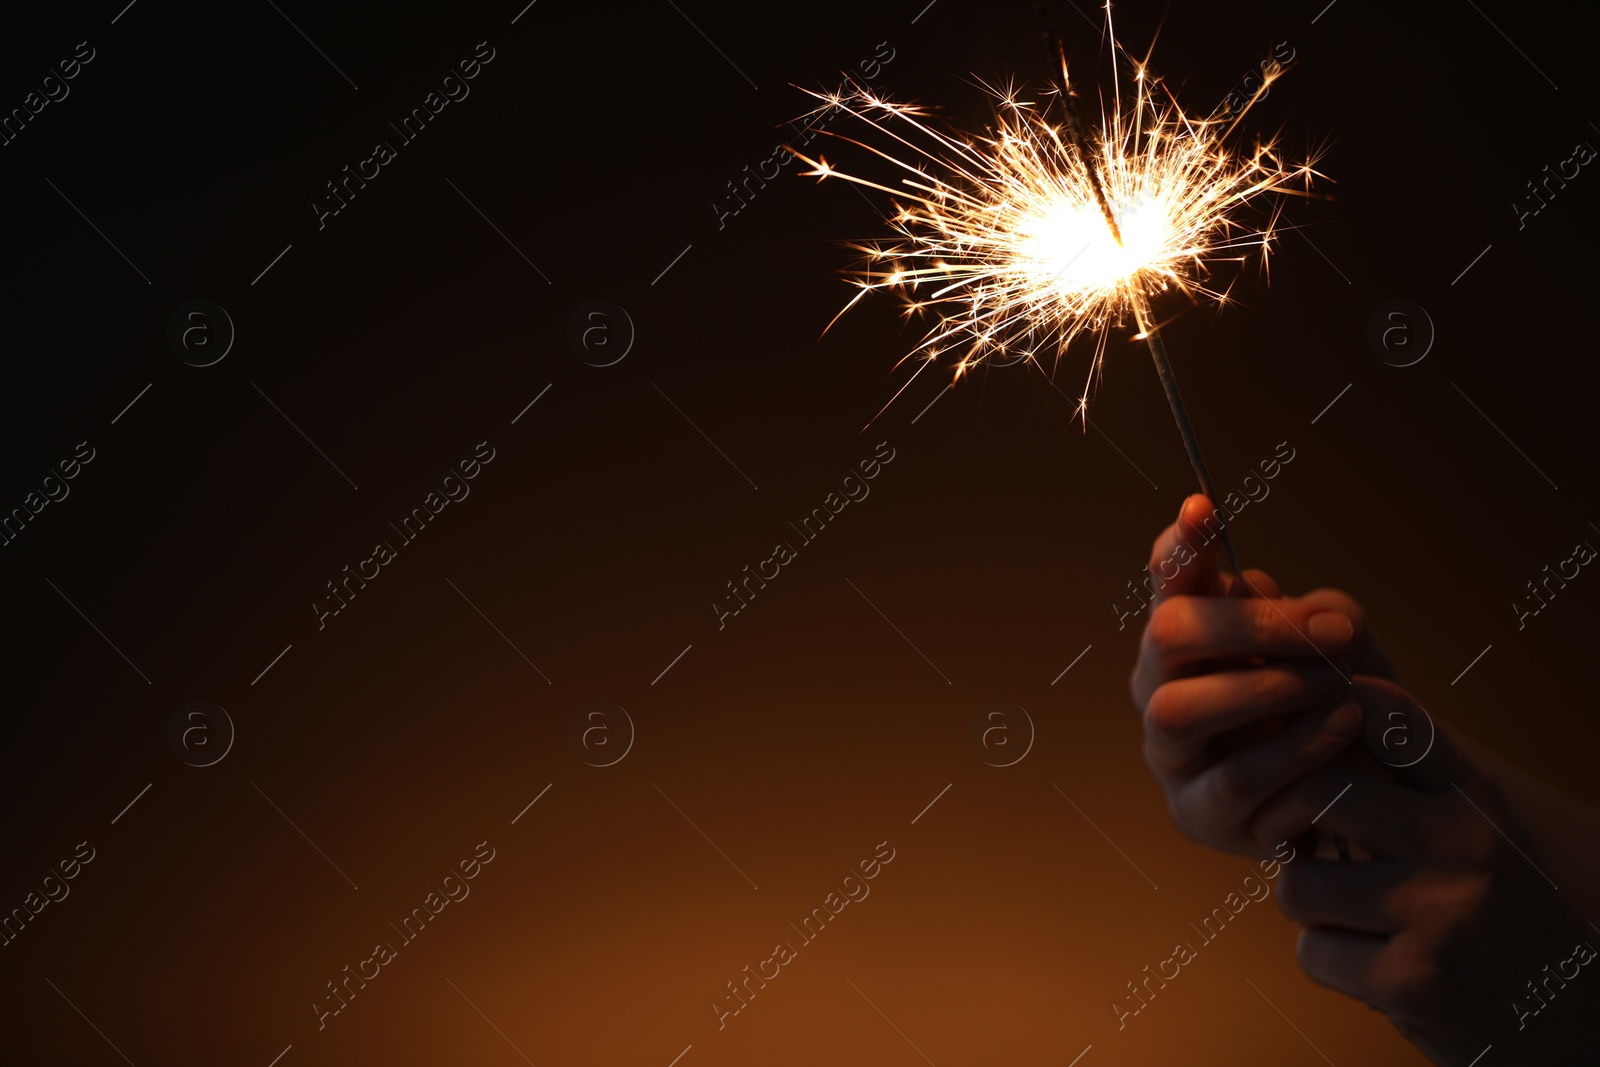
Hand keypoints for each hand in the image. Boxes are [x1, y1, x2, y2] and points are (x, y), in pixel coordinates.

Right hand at [1129, 495, 1395, 855]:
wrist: (1368, 799)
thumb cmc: (1338, 708)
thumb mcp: (1339, 648)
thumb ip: (1309, 612)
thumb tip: (1258, 589)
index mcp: (1189, 637)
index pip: (1169, 577)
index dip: (1180, 544)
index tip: (1203, 507)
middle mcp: (1161, 688)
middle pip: (1167, 636)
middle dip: (1251, 626)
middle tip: (1334, 631)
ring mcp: (1172, 755)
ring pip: (1181, 712)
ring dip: (1265, 692)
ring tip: (1338, 688)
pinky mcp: (1200, 816)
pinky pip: (1232, 781)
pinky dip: (1292, 753)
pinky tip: (1343, 732)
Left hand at [1258, 686, 1599, 1063]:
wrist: (1565, 1021)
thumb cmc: (1494, 913)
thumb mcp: (1470, 831)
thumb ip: (1401, 783)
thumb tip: (1300, 723)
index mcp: (1475, 796)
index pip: (1387, 712)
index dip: (1325, 713)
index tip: (1303, 747)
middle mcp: (1464, 841)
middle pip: (1319, 789)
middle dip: (1283, 822)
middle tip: (1292, 847)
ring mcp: (1441, 911)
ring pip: (1299, 884)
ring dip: (1309, 910)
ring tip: (1357, 922)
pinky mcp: (1414, 979)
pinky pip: (1313, 952)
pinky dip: (1328, 965)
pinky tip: (1378, 972)